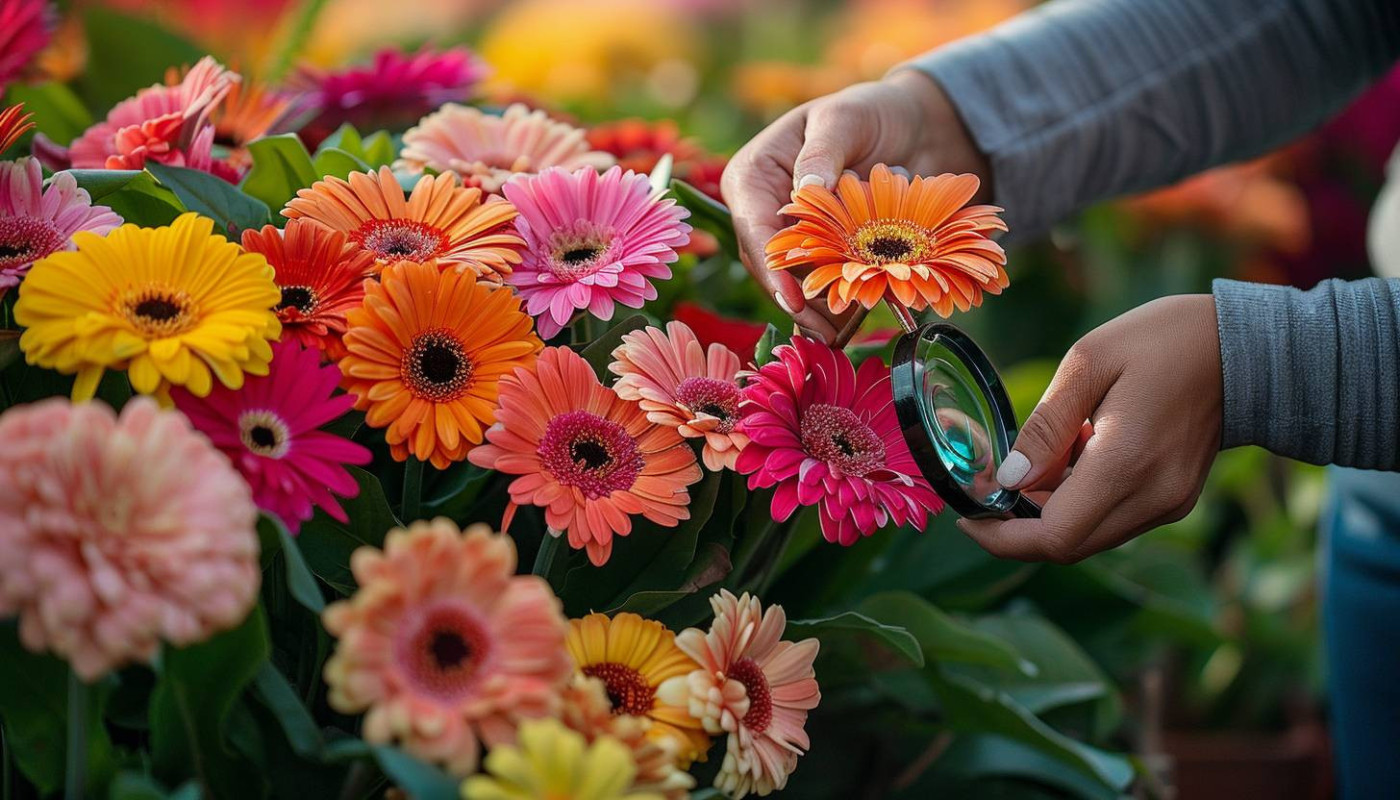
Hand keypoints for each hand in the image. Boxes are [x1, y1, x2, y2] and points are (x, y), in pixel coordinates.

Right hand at [721, 69, 989, 342]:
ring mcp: (791, 234)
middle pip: (768, 263)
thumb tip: (807, 188)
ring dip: (816, 308)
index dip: (772, 267)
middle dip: (795, 299)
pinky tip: (854, 324)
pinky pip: (821, 282)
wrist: (910, 125)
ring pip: (792, 280)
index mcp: (754, 173)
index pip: (753, 226)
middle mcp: (763, 208)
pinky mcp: (820, 251)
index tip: (794, 300)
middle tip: (825, 332)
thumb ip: (824, 151)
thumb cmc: (870, 113)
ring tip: (841, 336)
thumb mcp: (845, 119)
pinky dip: (836, 301)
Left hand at [958, 295, 1223, 563]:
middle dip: (1017, 526)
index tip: (968, 514)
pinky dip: (1079, 501)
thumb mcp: (1089, 361)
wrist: (1248, 348)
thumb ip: (1046, 425)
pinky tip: (1080, 451)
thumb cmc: (1164, 340)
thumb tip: (1010, 478)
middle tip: (990, 482)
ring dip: (1049, 510)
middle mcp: (1151, 498)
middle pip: (1067, 545)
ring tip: (1045, 450)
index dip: (1002, 537)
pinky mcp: (1174, 501)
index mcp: (1127, 464)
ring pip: (1088, 536)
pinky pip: (1111, 520)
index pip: (1055, 536)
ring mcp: (1168, 504)